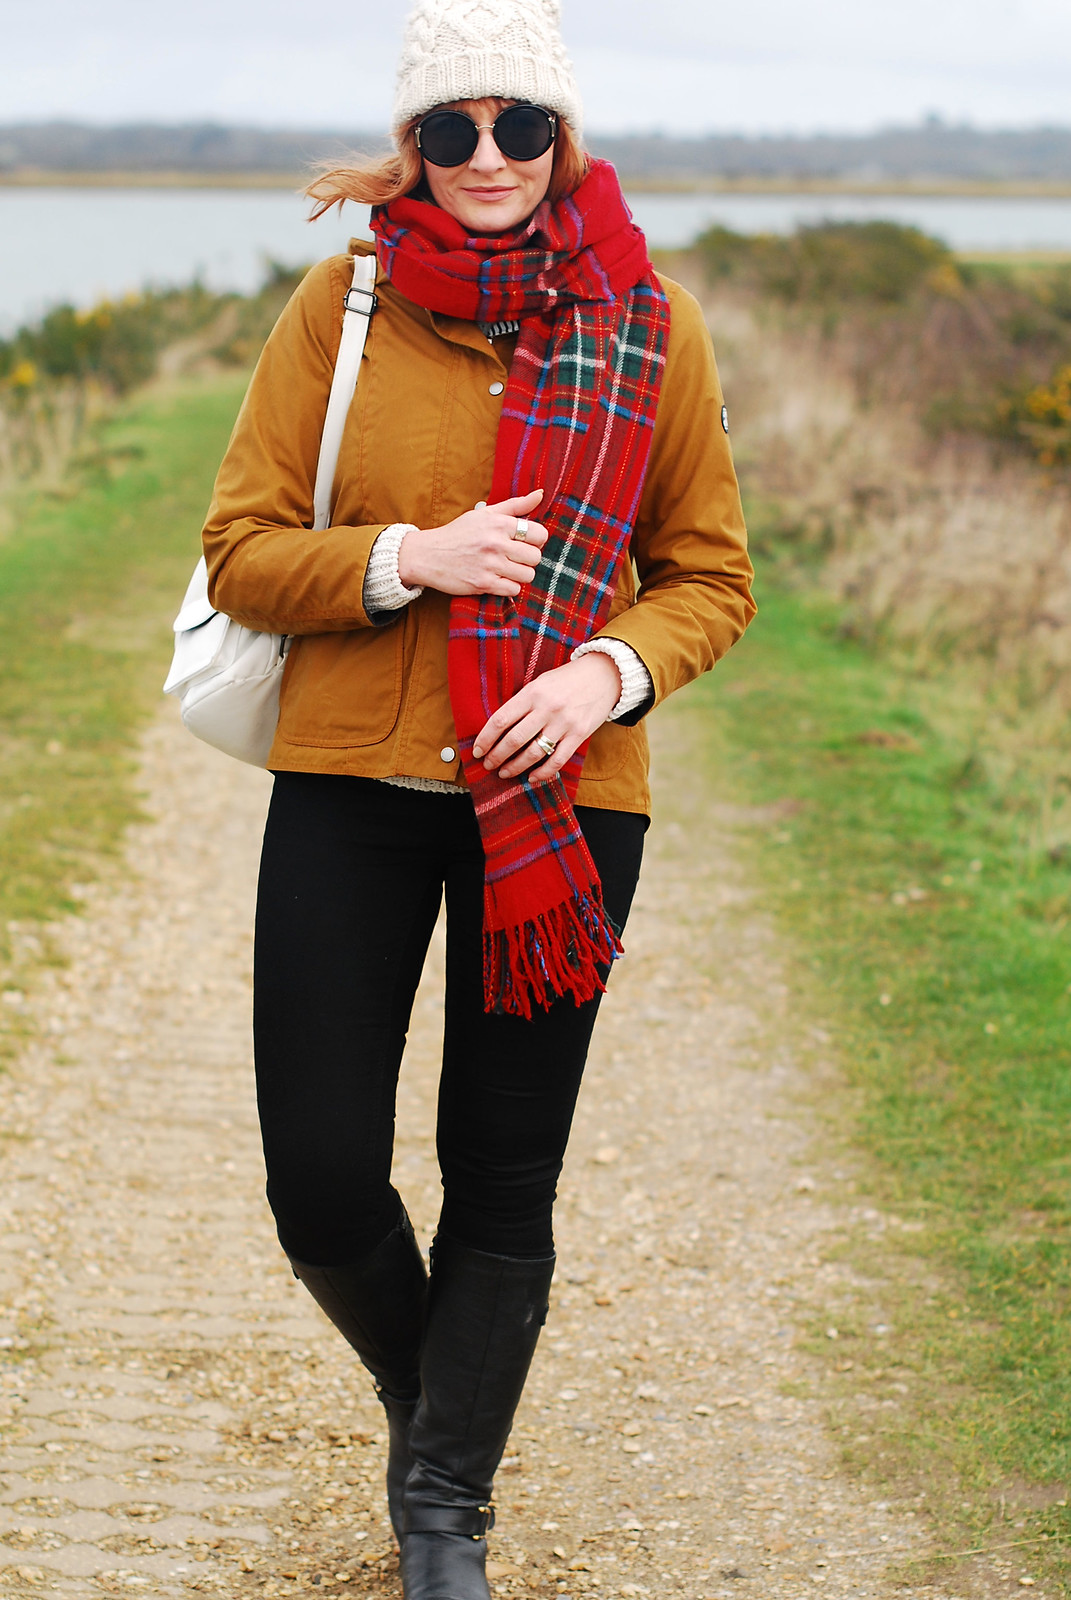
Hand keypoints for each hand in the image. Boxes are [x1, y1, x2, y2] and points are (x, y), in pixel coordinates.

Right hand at [398, 490, 547, 596]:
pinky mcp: (483, 584)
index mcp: (498, 524)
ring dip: (520, 575)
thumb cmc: (458, 533)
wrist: (427, 555)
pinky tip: (498, 579)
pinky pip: (513, 590)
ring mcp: (490, 565)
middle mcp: (496, 543)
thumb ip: (515, 505)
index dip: (536, 540)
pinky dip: (508, 587)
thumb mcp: (484, 514)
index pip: (539, 534)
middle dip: (528, 559)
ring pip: (527, 575)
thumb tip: (540, 494)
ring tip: (506, 569)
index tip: (525, 542)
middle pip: (535, 557)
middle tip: (514, 558)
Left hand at [472, 654, 621, 782]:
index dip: (485, 738)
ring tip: (504, 773)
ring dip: (515, 767)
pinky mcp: (579, 735)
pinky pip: (557, 760)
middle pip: (514, 740)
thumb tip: (499, 728)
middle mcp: (547, 708)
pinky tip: (531, 777)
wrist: (604, 675)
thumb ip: (523, 703)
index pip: (501, 720)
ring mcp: (564, 723)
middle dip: (496, 757)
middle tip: (488, 766)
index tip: (477, 750)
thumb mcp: (540, 683)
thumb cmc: (566, 680)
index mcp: (533, 693)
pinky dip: (542, 773)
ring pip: (533, 753)